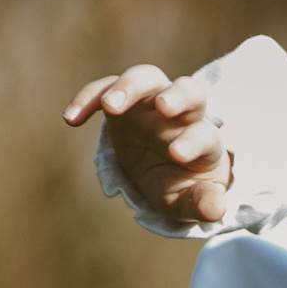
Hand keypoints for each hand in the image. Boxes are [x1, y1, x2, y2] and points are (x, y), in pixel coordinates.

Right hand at [62, 64, 233, 224]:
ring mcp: (151, 102)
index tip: (178, 155)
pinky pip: (105, 88)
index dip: (194, 140)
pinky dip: (89, 97)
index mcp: (204, 141)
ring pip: (147, 78)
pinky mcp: (124, 100)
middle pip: (189, 90)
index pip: (205, 134)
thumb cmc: (179, 186)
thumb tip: (215, 209)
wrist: (161, 172)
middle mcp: (182, 115)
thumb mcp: (187, 201)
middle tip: (163, 107)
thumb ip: (201, 204)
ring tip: (110, 106)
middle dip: (177, 96)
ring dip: (129, 86)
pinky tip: (71, 119)